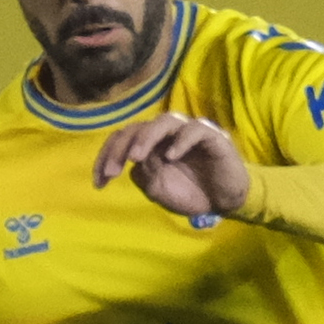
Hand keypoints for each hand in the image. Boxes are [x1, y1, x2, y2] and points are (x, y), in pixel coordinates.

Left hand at [93, 111, 250, 224]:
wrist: (223, 202)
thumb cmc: (190, 193)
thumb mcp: (158, 189)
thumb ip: (143, 175)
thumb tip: (131, 164)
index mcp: (150, 144)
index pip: (122, 139)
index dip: (106, 157)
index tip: (99, 182)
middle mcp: (166, 134)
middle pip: (138, 127)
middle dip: (120, 149)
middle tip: (112, 172)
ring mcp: (188, 132)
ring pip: (164, 121)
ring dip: (146, 138)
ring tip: (136, 158)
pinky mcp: (211, 136)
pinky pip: (194, 130)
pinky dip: (180, 141)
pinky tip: (171, 156)